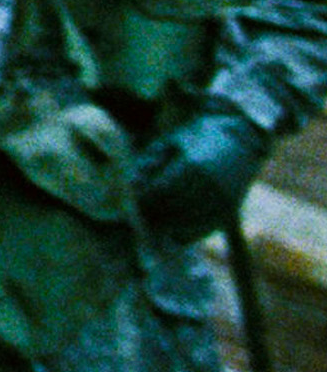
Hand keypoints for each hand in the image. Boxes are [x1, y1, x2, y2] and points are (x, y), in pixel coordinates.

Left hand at [130, 101, 270, 242]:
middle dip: (153, 214)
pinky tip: (173, 230)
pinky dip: (185, 233)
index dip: (143, 199)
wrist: (240, 139)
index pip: (160, 192)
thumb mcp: (169, 142)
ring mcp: (223, 199)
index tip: (133, 200)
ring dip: (167, 226)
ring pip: (187, 223)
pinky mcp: (230, 209)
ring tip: (154, 222)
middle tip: (140, 214)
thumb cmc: (197, 138)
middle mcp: (210, 185)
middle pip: (172, 209)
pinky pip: (203, 229)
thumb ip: (149, 162)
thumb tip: (132, 184)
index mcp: (193, 166)